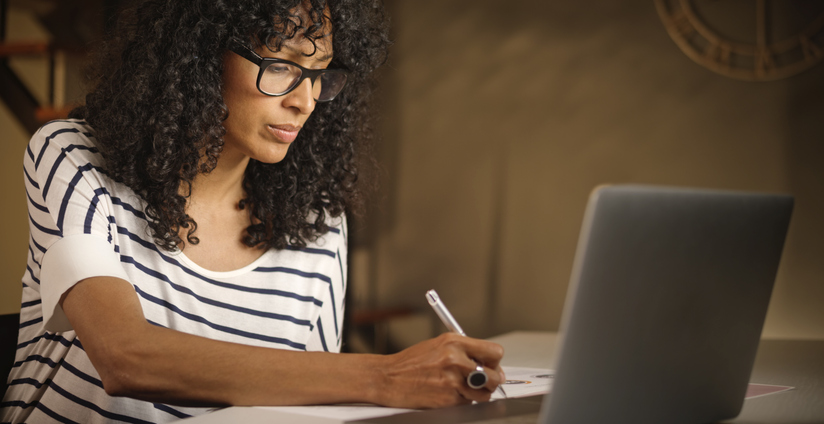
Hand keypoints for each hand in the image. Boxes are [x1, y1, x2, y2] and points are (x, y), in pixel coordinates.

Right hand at [376, 333, 504, 408]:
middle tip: (484, 382)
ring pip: (483, 393)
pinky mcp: (448, 399)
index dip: (495, 362)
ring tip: (462, 388)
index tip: (492, 366)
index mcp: (454, 342)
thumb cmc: (411, 363)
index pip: (494, 352)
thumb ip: (463, 351)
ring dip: (477, 394)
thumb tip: (487, 362)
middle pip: (494, 375)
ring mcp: (452, 380)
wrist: (388, 378)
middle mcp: (455, 359)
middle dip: (491, 381)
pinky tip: (447, 393)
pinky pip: (467, 403)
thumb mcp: (438, 345)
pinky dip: (461, 401)